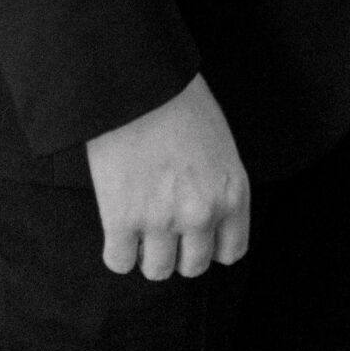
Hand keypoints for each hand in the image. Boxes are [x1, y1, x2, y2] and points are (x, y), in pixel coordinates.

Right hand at [85, 73, 248, 281]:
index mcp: (232, 192)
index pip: (230, 252)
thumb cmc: (180, 101)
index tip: (195, 234)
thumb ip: (218, 185)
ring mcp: (162, 220)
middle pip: (193, 267)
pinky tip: (117, 230)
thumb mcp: (219, 144)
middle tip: (162, 227)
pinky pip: (119, 262)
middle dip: (178, 251)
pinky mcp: (121, 220)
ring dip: (147, 254)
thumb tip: (205, 219)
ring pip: (157, 270)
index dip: (210, 245)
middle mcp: (202, 213)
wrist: (139, 80)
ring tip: (138, 227)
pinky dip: (117, 252)